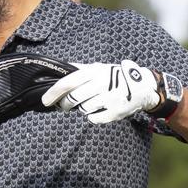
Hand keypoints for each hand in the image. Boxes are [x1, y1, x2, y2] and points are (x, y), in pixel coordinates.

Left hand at [42, 59, 159, 123]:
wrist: (142, 86)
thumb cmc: (114, 76)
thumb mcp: (97, 68)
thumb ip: (78, 70)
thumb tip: (56, 70)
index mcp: (94, 72)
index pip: (67, 83)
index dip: (53, 93)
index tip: (45, 101)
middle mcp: (101, 84)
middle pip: (73, 99)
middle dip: (65, 105)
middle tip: (64, 106)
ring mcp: (109, 99)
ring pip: (83, 109)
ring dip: (81, 108)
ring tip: (90, 102)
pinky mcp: (115, 112)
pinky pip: (94, 118)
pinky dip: (93, 115)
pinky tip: (100, 108)